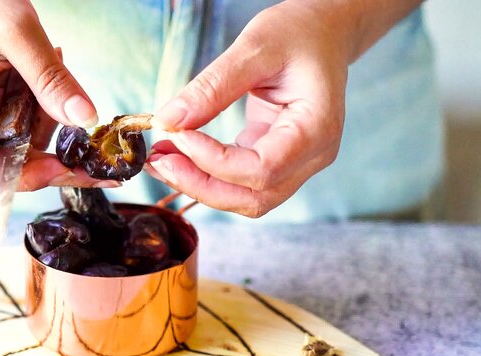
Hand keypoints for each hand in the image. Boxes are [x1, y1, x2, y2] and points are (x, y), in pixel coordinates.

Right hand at [0, 0, 116, 189]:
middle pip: (15, 166)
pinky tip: (50, 65)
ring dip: (55, 116)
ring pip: (31, 146)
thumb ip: (50, 78)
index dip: (29, 176)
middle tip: (95, 136)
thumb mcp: (16, 31)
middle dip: (56, 150)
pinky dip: (49, 104)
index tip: (68, 163)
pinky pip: (32, 125)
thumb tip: (86, 119)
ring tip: (54, 62)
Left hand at [146, 0, 419, 217]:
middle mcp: (312, 156)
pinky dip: (206, 175)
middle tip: (158, 159)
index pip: (263, 169)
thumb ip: (212, 86)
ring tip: (161, 159)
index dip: (214, 161)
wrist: (323, 33)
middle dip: (201, 184)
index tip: (177, 135)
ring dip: (200, 186)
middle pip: (254, 197)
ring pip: (246, 198)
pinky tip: (177, 156)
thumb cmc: (299, 33)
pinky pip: (240, 182)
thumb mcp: (255, 48)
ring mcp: (296, 164)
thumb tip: (169, 119)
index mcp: (317, 129)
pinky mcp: (276, 160)